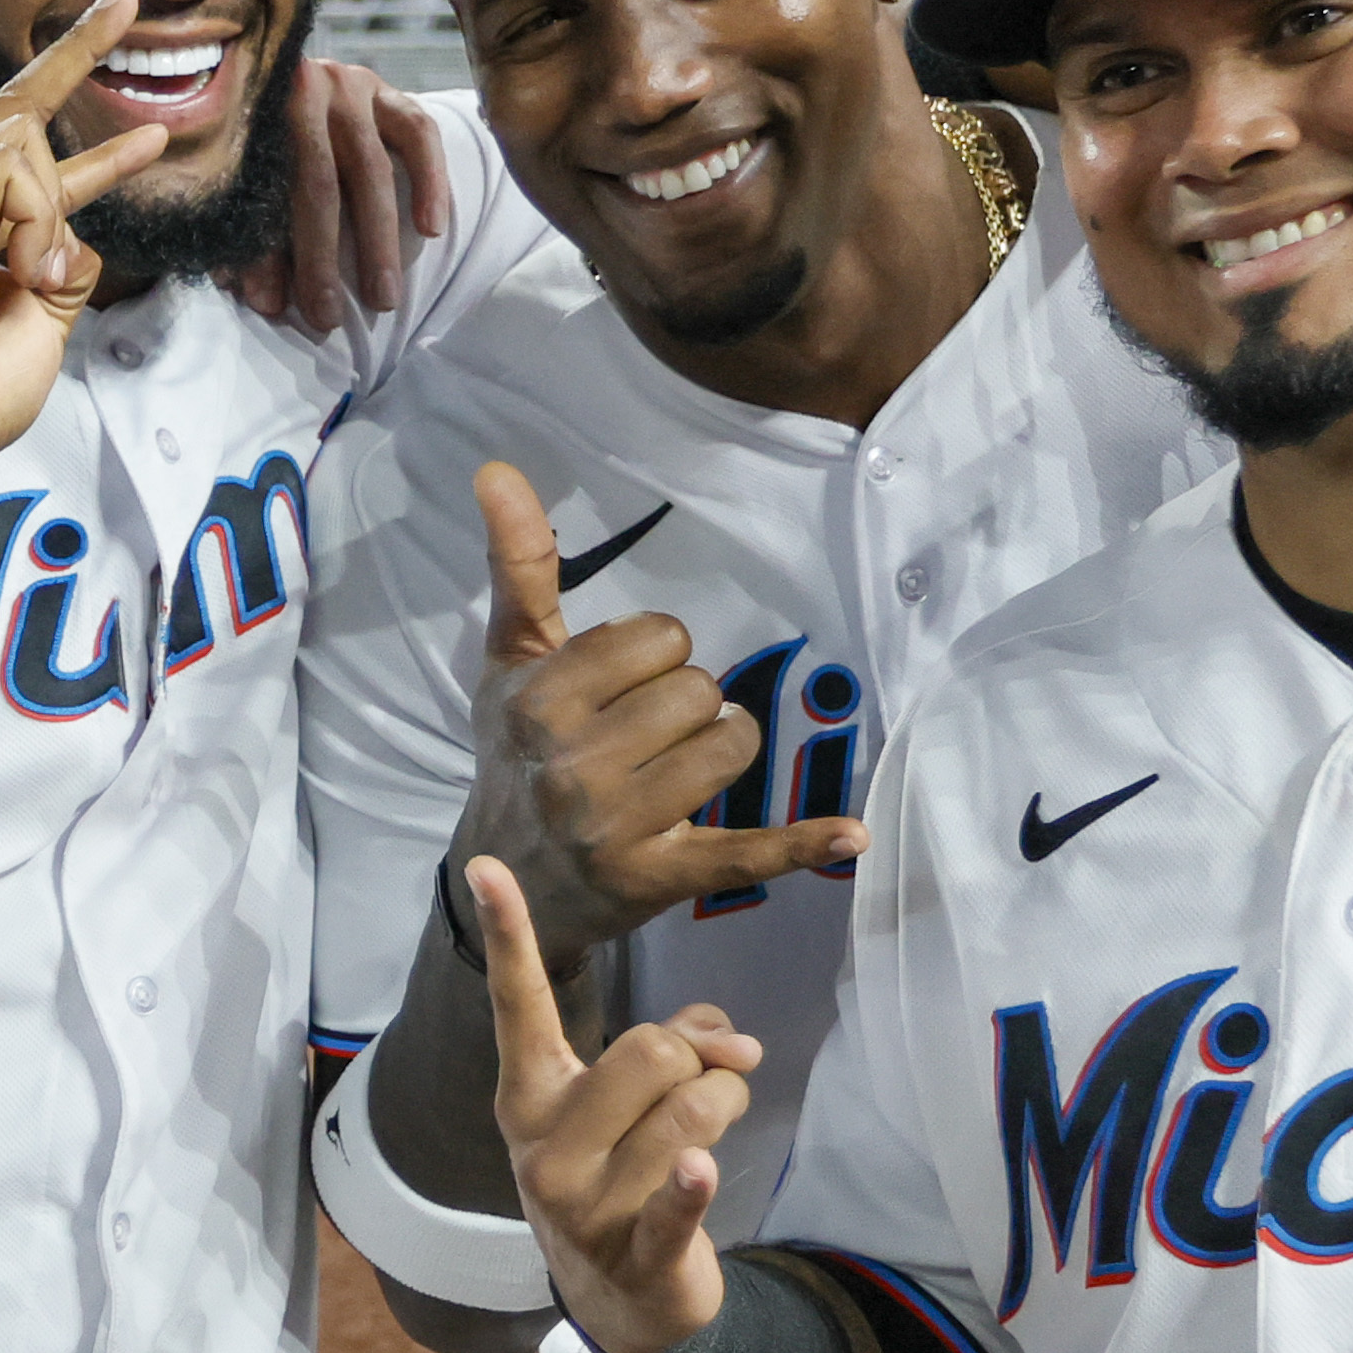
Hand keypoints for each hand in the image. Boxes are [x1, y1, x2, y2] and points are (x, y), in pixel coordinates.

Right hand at [0, 0, 169, 542]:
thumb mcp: (46, 320)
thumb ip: (65, 262)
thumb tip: (79, 230)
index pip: (29, 145)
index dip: (84, 109)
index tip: (131, 74)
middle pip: (16, 107)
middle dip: (75, 50)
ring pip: (21, 146)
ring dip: (51, 212)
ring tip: (31, 281)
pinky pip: (6, 180)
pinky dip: (32, 224)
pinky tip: (18, 273)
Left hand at [240, 50, 457, 336]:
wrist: (288, 84)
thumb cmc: (257, 150)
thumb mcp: (238, 186)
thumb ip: (241, 235)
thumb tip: (257, 297)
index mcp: (250, 111)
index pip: (259, 191)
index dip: (262, 253)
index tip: (270, 307)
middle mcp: (300, 88)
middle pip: (315, 182)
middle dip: (321, 258)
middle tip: (328, 318)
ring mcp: (348, 85)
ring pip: (371, 168)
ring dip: (378, 240)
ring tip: (383, 298)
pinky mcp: (388, 91)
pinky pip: (419, 134)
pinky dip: (430, 182)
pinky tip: (432, 229)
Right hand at [448, 460, 865, 964]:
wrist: (508, 884)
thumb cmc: (518, 756)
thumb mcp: (509, 662)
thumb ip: (518, 564)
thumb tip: (498, 468)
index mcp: (540, 700)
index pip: (658, 638)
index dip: (655, 654)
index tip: (624, 687)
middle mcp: (573, 763)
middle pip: (697, 689)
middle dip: (686, 705)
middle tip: (648, 737)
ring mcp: (617, 827)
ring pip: (729, 747)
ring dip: (724, 750)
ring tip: (682, 771)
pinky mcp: (660, 879)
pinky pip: (746, 852)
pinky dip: (803, 844)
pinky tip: (854, 836)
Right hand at [473, 855, 761, 1352]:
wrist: (620, 1300)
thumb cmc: (622, 1173)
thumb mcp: (627, 1103)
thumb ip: (673, 1044)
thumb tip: (730, 1037)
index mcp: (529, 1096)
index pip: (518, 1006)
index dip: (509, 935)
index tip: (486, 864)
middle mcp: (543, 1146)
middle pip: (648, 1052)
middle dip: (700, 1057)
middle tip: (714, 1080)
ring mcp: (583, 1204)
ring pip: (689, 1108)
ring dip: (727, 1106)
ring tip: (714, 1132)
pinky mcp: (636, 1252)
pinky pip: (675, 1201)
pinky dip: (691, 1184)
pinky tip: (696, 1172)